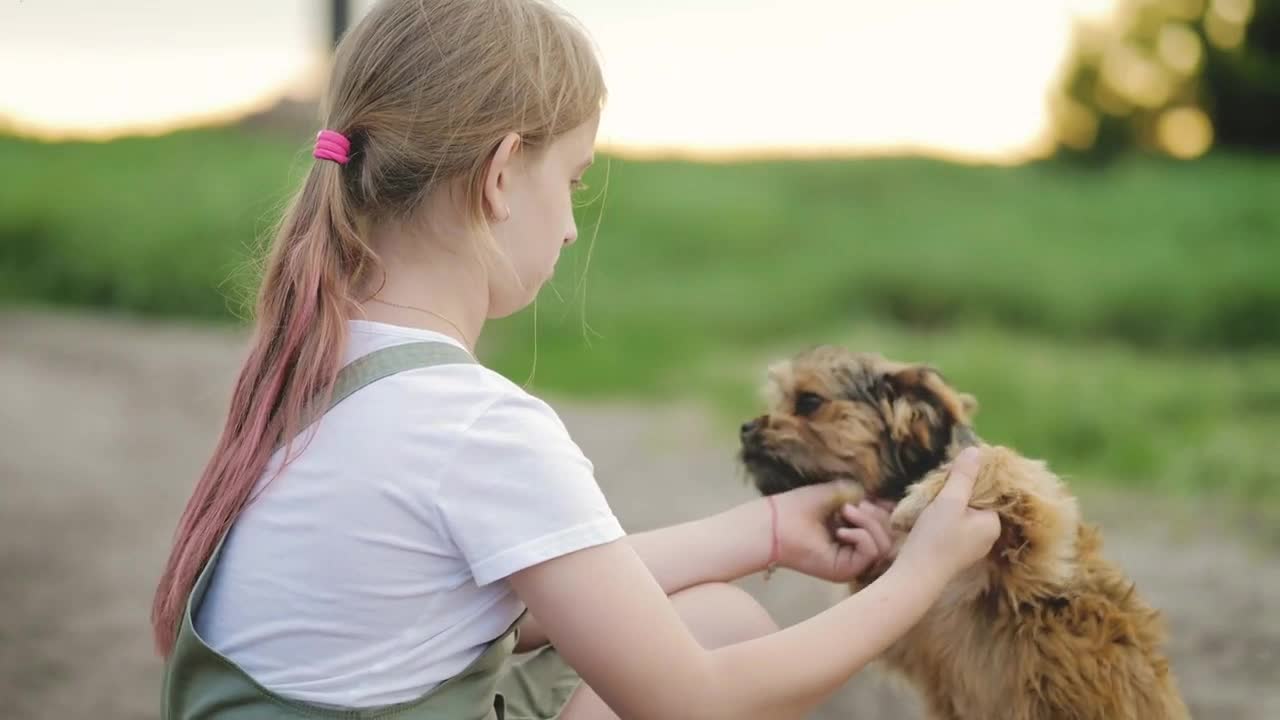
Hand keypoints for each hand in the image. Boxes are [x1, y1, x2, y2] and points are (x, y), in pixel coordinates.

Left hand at [770, 482, 896, 582]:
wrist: (776, 521)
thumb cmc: (800, 506)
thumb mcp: (839, 495)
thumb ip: (864, 498)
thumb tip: (890, 504)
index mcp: (855, 535)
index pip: (887, 528)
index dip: (883, 512)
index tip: (863, 499)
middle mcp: (856, 552)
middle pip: (890, 537)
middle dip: (875, 516)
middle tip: (850, 507)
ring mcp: (852, 564)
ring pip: (884, 546)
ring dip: (869, 524)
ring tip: (845, 514)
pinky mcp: (845, 571)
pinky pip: (872, 553)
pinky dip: (862, 536)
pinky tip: (841, 530)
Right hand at [895, 447, 1000, 583]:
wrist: (915, 576)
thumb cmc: (936, 538)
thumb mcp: (949, 501)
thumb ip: (963, 476)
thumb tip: (976, 450)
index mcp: (993, 523)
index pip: (988, 492)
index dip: (970, 479)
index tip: (950, 473)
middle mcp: (988, 536)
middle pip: (975, 502)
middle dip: (957, 491)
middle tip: (937, 485)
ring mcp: (972, 547)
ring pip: (963, 514)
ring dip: (947, 504)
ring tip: (930, 499)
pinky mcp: (956, 553)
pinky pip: (955, 527)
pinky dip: (943, 519)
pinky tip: (928, 517)